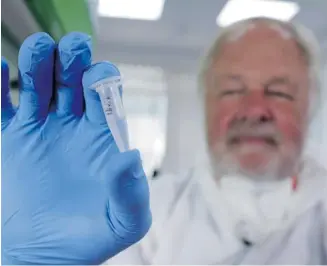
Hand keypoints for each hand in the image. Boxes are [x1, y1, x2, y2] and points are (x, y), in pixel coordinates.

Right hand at [1, 32, 151, 264]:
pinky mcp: (13, 140)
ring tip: (38, 50)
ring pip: (39, 83)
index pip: (107, 94)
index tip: (95, 80)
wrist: (48, 254)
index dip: (103, 80)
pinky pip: (2, 106)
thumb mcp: (124, 223)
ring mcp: (43, 129)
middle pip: (73, 78)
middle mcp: (75, 125)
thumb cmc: (92, 238)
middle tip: (71, 47)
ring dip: (38, 61)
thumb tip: (129, 157)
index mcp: (104, 136)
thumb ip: (132, 193)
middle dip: (73, 58)